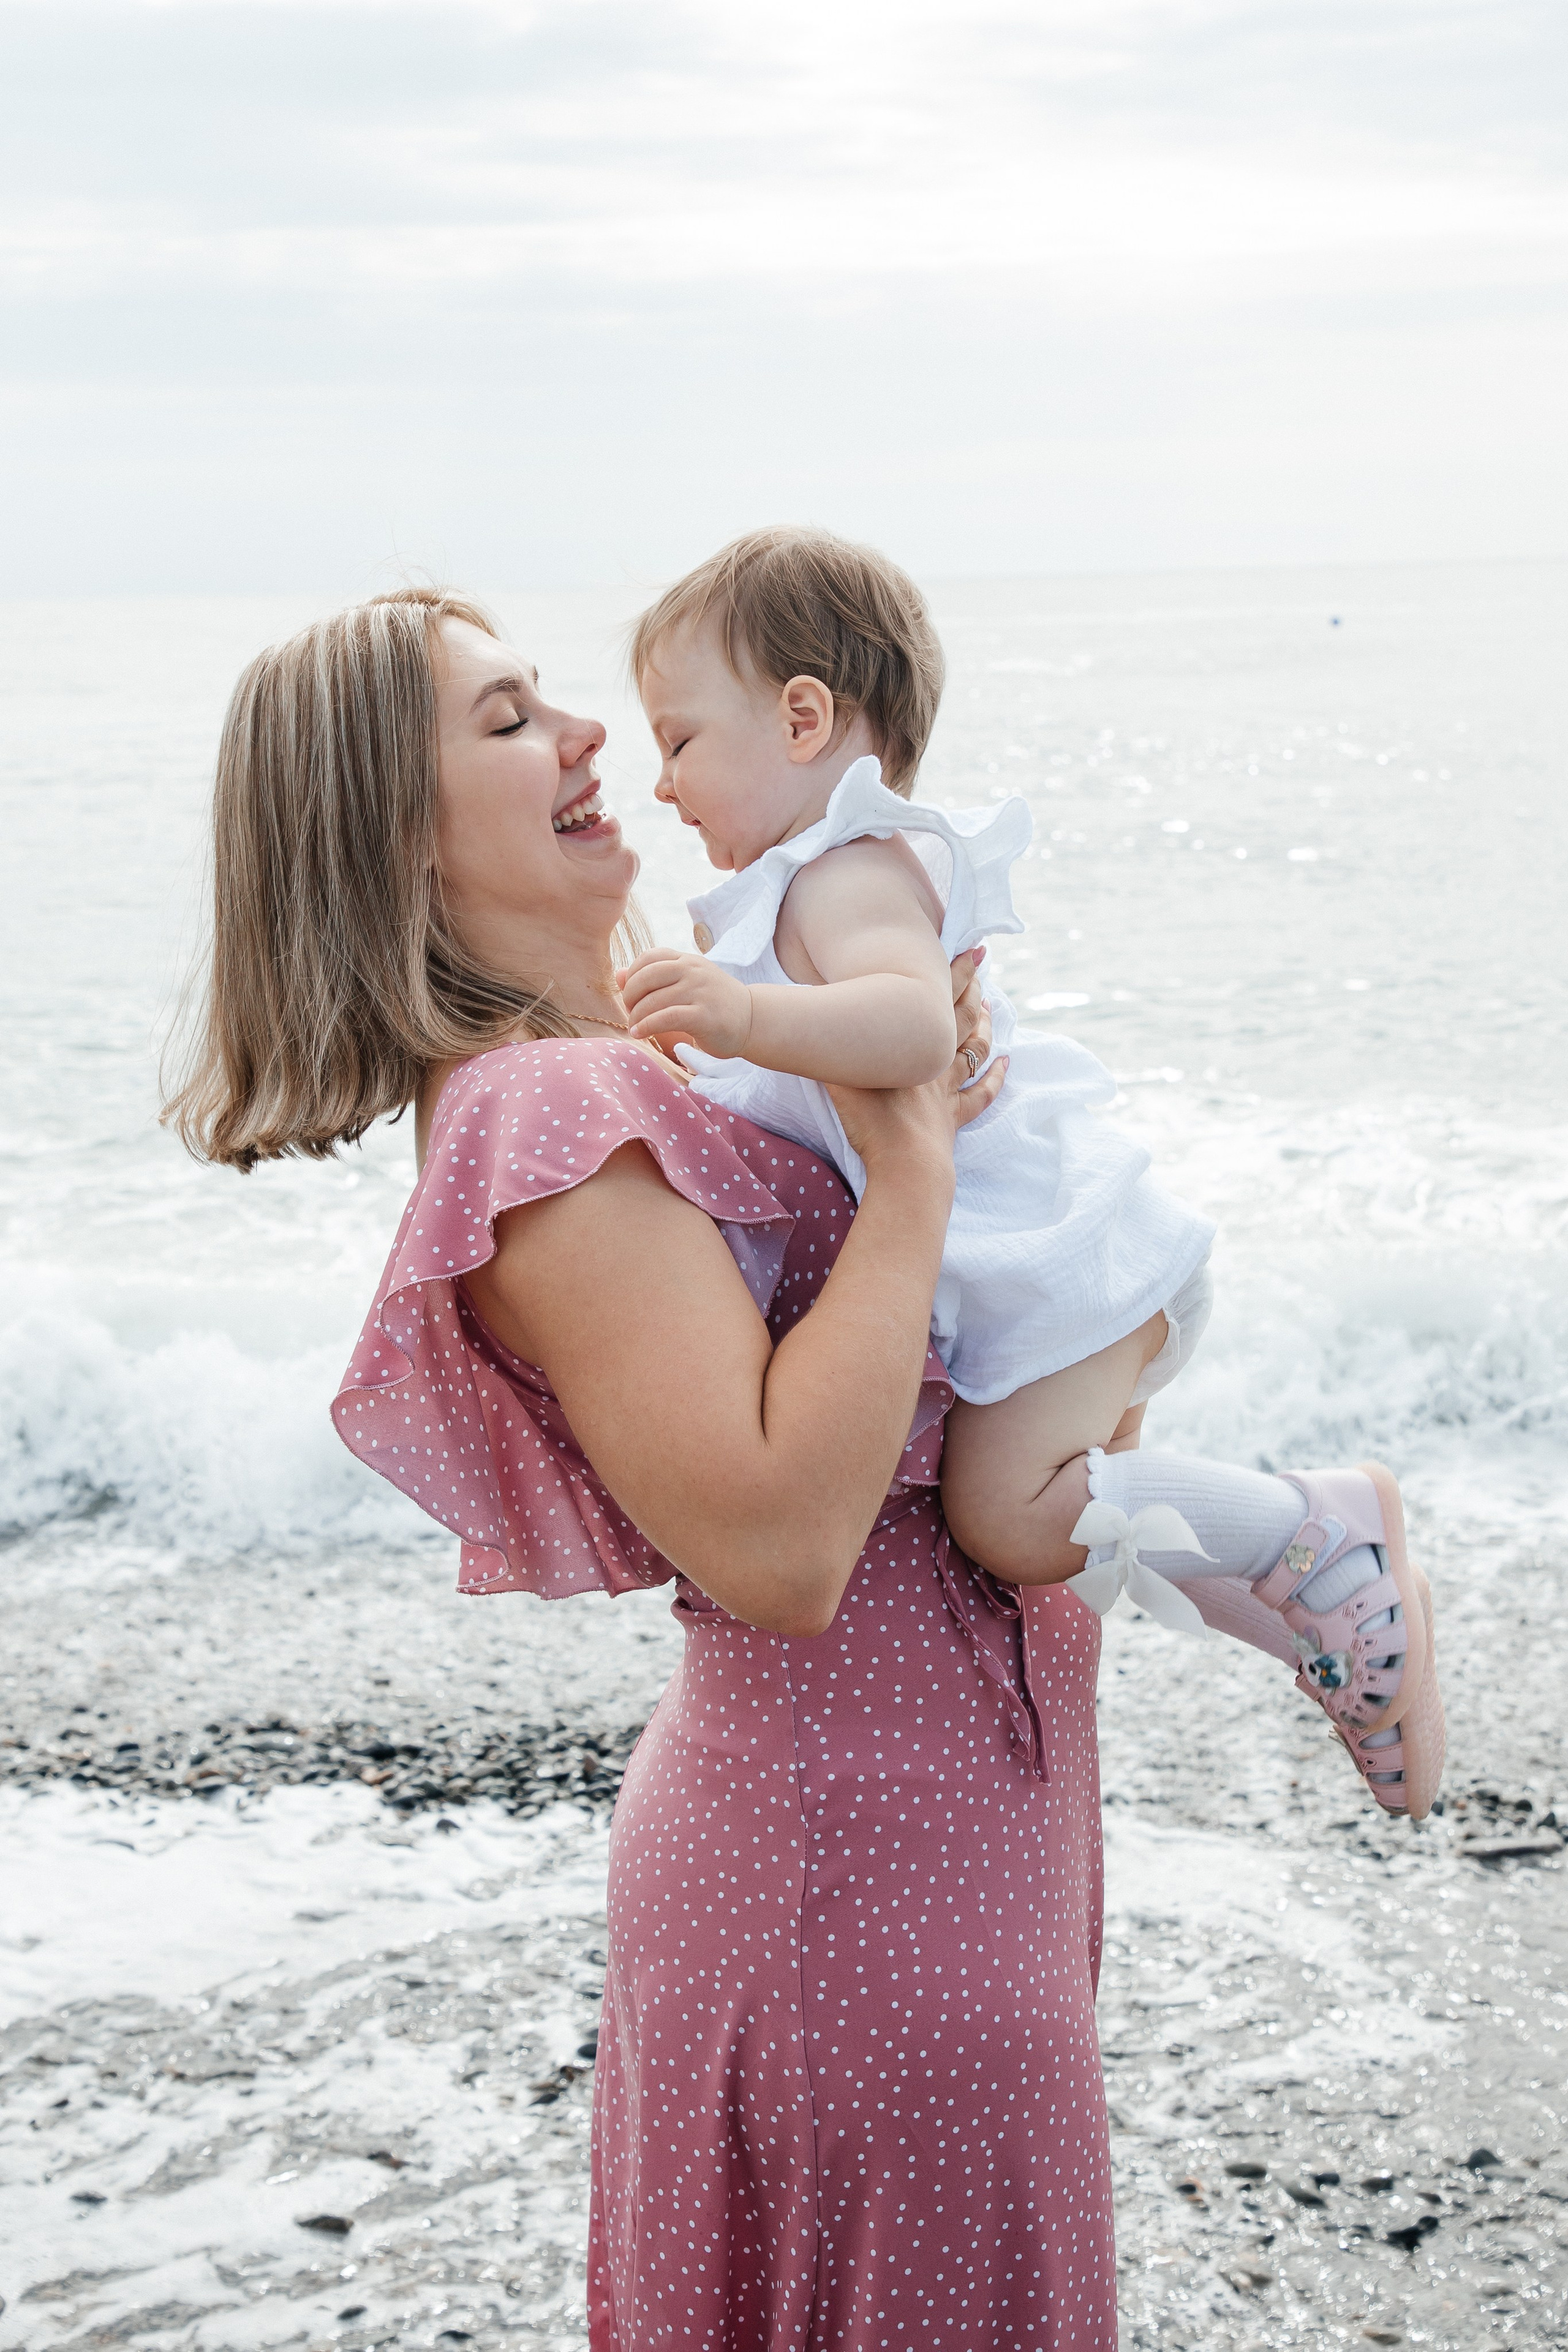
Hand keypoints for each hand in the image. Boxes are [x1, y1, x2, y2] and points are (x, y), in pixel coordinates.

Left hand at [619, 949, 753, 1057]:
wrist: (753, 1020)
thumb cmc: (714, 1003)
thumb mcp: (685, 983)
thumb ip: (654, 977)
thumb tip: (618, 974)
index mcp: (687, 959)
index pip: (648, 957)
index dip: (632, 976)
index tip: (631, 995)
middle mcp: (693, 971)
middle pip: (646, 977)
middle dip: (630, 997)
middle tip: (631, 1013)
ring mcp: (699, 991)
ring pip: (653, 1000)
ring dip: (637, 1017)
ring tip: (635, 1028)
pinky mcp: (704, 1015)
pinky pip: (666, 1018)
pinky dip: (647, 1026)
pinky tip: (640, 1034)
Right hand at [827, 950, 1006, 1174]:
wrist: (903, 1162)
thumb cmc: (870, 1118)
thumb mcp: (836, 1073)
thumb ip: (824, 1042)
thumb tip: (801, 1007)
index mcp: (910, 1045)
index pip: (937, 999)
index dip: (955, 972)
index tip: (969, 949)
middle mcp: (934, 1061)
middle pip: (960, 1017)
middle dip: (971, 987)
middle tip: (979, 964)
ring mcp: (947, 1090)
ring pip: (974, 1050)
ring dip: (984, 1024)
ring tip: (990, 1005)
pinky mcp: (953, 1118)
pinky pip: (980, 1095)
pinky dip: (995, 1077)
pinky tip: (1005, 1063)